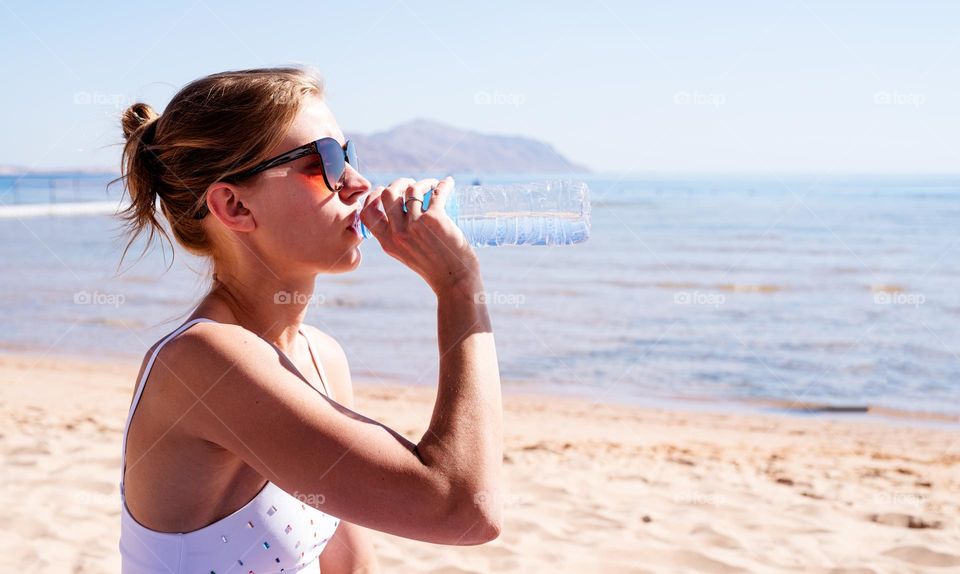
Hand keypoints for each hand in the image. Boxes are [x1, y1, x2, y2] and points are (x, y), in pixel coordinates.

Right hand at [359, 177, 479, 293]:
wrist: (454, 281)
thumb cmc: (435, 269)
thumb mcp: (407, 255)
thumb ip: (399, 239)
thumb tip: (403, 216)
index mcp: (388, 243)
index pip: (368, 213)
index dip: (373, 197)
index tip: (384, 190)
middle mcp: (398, 233)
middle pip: (389, 194)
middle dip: (399, 183)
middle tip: (411, 184)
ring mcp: (416, 225)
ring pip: (412, 189)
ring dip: (422, 182)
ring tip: (431, 185)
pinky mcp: (435, 219)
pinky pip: (437, 193)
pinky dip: (444, 185)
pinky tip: (447, 183)